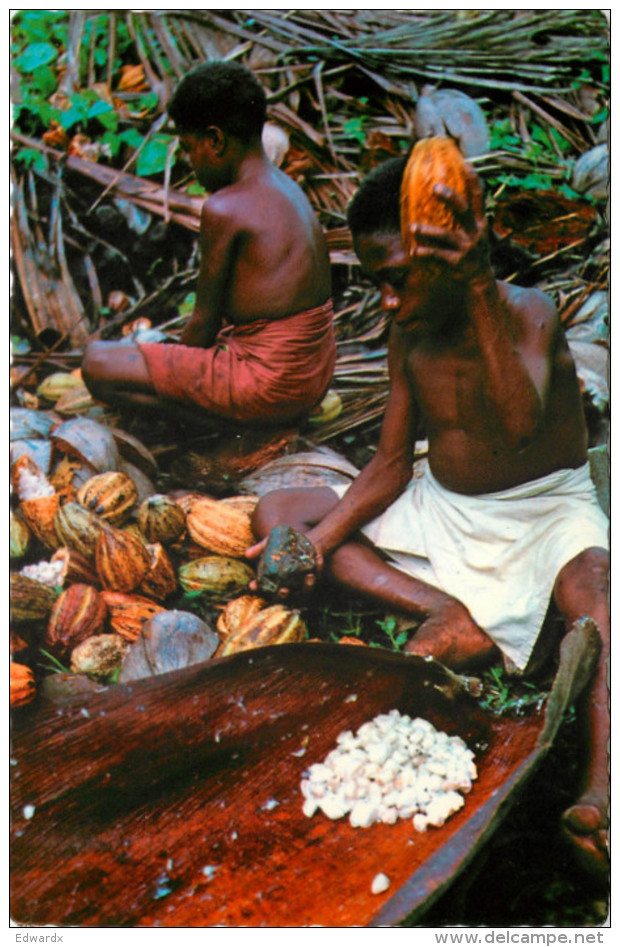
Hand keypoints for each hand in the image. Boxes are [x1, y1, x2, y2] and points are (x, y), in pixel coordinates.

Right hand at [245, 533, 324, 599]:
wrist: (302, 539)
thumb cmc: (283, 545)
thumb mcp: (271, 543)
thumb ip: (260, 548)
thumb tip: (247, 554)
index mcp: (277, 580)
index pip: (264, 587)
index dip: (258, 588)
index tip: (252, 585)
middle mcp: (290, 585)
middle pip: (285, 596)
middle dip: (284, 595)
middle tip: (284, 590)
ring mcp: (303, 582)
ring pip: (306, 591)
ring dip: (308, 586)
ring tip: (309, 576)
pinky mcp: (316, 574)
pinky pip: (319, 575)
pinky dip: (319, 567)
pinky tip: (318, 557)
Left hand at [408, 166, 490, 283]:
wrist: (480, 281)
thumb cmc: (474, 253)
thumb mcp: (477, 234)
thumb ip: (470, 218)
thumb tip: (456, 197)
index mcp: (480, 223)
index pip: (479, 197)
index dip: (473, 180)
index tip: (465, 164)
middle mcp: (475, 233)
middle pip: (463, 210)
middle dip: (451, 197)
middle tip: (434, 186)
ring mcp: (467, 248)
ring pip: (446, 236)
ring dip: (428, 231)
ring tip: (412, 228)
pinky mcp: (458, 262)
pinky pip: (438, 256)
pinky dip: (425, 253)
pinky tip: (413, 251)